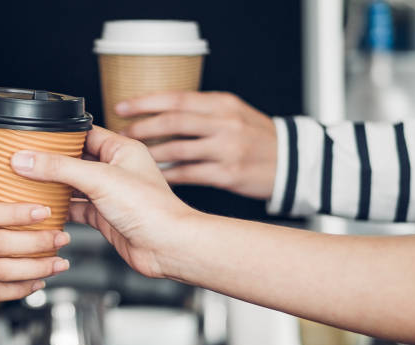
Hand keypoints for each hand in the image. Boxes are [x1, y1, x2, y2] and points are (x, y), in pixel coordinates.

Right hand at [9, 127, 199, 278]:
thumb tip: (27, 159)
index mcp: (122, 149)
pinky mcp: (105, 217)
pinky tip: (44, 209)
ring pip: (73, 185)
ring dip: (53, 186)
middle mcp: (116, 169)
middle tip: (25, 160)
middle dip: (51, 162)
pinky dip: (60, 209)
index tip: (33, 137)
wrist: (167, 247)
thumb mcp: (99, 179)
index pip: (84, 133)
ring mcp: (110, 195)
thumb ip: (59, 168)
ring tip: (27, 182)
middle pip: (75, 160)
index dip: (59, 135)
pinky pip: (76, 209)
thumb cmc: (151, 209)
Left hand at [115, 91, 277, 199]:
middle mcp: (225, 123)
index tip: (121, 107)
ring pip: (177, 149)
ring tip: (132, 157)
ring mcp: (227, 149)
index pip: (176, 98)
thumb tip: (157, 110)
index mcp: (222, 104)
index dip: (145, 102)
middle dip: (142, 128)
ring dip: (150, 153)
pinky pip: (188, 174)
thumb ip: (201, 109)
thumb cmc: (256, 136)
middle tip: (121, 134)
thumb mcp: (233, 112)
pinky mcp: (228, 174)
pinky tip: (154, 176)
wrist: (293, 161)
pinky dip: (167, 175)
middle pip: (173, 122)